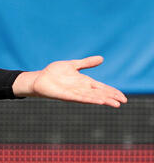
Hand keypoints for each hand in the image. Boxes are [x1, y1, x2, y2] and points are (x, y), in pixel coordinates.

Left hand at [12, 56, 126, 107]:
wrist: (39, 79)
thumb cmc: (54, 73)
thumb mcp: (73, 65)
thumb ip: (86, 63)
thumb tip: (101, 58)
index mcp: (84, 82)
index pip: (102, 87)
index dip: (112, 91)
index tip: (123, 97)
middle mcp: (81, 88)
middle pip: (100, 93)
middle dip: (111, 97)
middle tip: (123, 101)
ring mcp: (74, 92)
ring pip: (92, 97)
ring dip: (103, 100)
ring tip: (115, 104)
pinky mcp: (66, 95)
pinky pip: (80, 98)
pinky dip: (90, 99)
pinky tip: (99, 101)